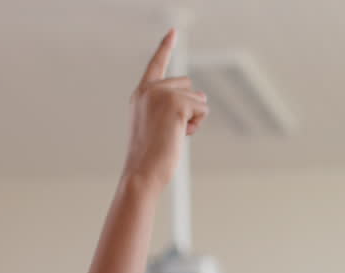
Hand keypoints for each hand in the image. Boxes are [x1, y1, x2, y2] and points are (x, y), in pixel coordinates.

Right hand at [122, 30, 208, 187]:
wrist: (143, 170)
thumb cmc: (151, 155)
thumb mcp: (157, 125)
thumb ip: (169, 106)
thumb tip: (199, 100)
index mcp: (141, 92)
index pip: (157, 63)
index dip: (165, 46)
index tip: (173, 31)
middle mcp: (150, 88)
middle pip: (189, 84)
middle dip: (190, 107)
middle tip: (172, 129)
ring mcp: (162, 94)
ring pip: (198, 98)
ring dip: (195, 118)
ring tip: (175, 133)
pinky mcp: (175, 103)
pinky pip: (203, 110)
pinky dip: (197, 124)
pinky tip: (180, 135)